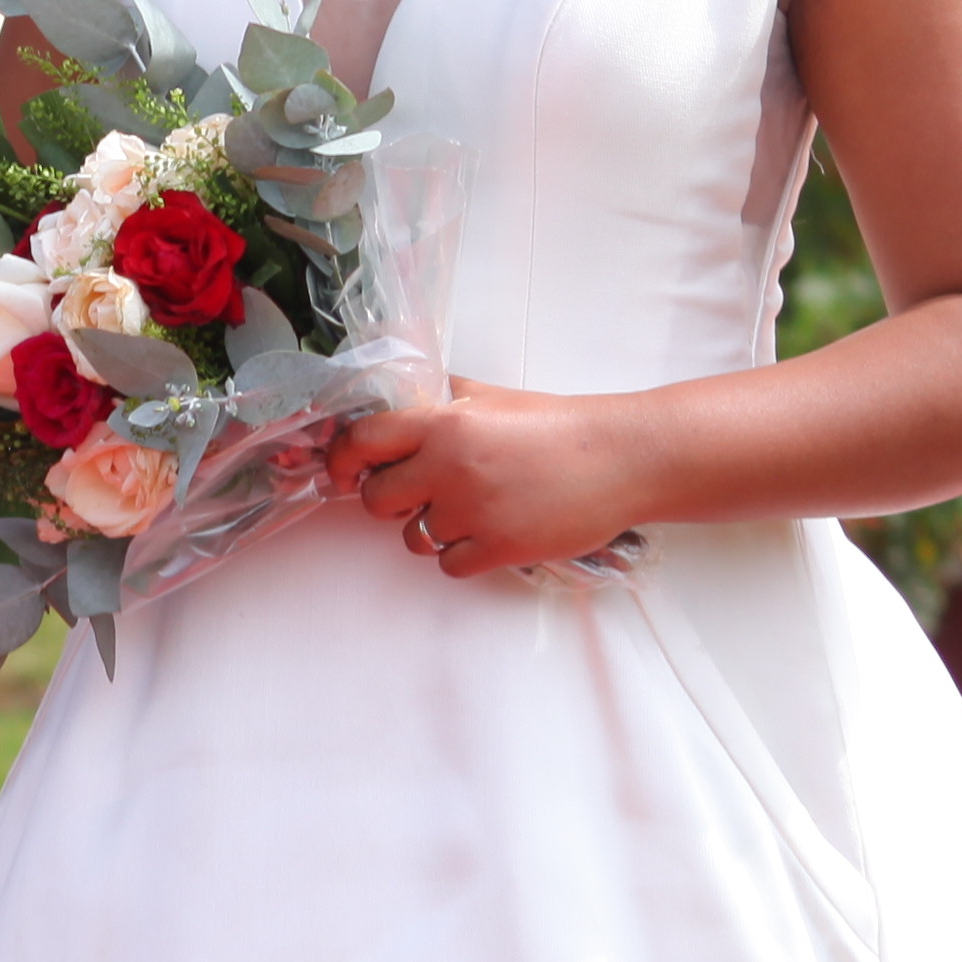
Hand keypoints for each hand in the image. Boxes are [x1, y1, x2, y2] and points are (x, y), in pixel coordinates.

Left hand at [323, 386, 668, 577]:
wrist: (619, 458)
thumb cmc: (558, 426)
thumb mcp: (492, 398)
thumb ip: (443, 402)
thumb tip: (401, 402)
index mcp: (444, 423)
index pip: (362, 442)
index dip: (343, 460)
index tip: (345, 472)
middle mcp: (449, 467)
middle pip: (377, 500)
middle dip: (390, 500)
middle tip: (418, 494)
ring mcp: (473, 512)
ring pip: (413, 538)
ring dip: (432, 528)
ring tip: (471, 510)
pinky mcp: (498, 548)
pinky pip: (448, 564)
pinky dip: (462, 554)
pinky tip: (489, 531)